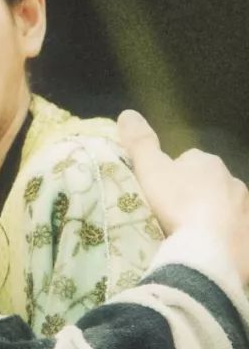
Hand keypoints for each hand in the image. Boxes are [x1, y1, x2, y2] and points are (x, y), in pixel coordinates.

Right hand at [119, 109, 248, 283]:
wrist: (209, 252)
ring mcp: (246, 212)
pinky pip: (235, 236)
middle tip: (171, 215)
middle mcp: (234, 182)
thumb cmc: (177, 204)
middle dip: (195, 196)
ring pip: (225, 210)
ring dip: (211, 218)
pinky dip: (224, 240)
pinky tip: (207, 251)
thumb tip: (127, 113)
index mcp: (208, 162)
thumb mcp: (149, 169)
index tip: (158, 191)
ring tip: (189, 236)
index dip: (172, 174)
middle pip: (209, 185)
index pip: (189, 160)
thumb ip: (139, 141)